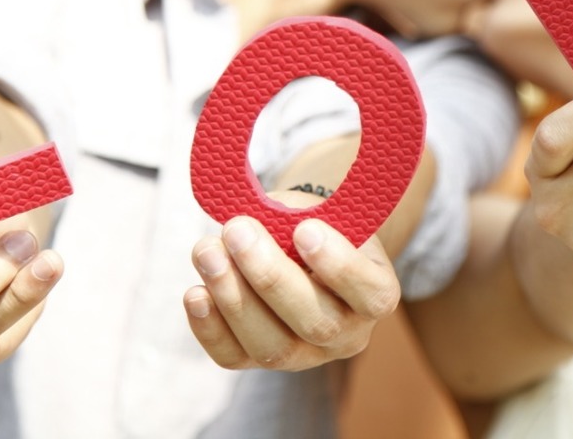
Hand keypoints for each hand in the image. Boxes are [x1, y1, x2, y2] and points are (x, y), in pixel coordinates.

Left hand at [183, 211, 399, 370]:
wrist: (300, 247)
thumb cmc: (312, 223)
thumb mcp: (317, 211)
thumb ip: (293, 218)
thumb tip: (245, 227)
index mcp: (377, 294)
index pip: (368, 292)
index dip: (338, 265)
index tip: (304, 230)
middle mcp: (349, 335)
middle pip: (314, 321)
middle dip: (269, 275)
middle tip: (236, 230)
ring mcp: (306, 356)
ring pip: (272, 347)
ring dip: (233, 297)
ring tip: (207, 252)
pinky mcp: (263, 361)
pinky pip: (234, 357)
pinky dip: (210, 328)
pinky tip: (195, 293)